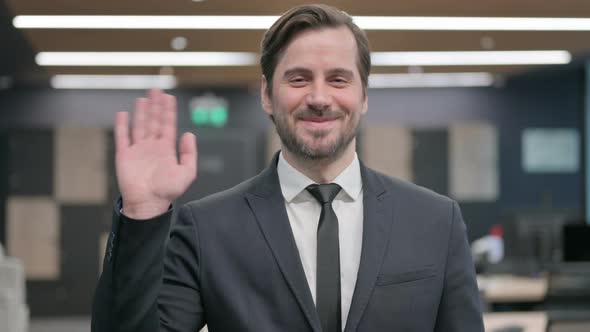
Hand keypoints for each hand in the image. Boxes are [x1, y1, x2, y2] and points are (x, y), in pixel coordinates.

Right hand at [115, 89, 196, 218]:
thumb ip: (189, 153)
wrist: (148, 204)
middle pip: (153, 121)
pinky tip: (123, 114)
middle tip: (156, 90)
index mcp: (166, 149)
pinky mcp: (124, 155)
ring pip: (139, 126)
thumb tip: (188, 134)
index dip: (168, 111)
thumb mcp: (187, 173)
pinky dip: (121, 126)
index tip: (168, 97)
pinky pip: (122, 137)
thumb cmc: (167, 192)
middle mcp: (152, 147)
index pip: (167, 125)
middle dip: (155, 106)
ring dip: (141, 112)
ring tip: (143, 98)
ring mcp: (137, 150)